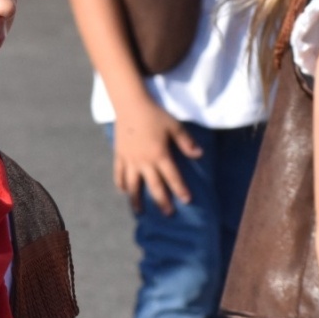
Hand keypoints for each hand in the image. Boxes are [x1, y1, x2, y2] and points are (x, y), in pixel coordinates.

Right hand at [111, 99, 200, 214]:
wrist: (130, 104)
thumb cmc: (154, 114)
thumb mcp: (174, 126)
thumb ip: (186, 142)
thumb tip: (199, 155)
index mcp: (159, 154)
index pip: (172, 177)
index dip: (180, 189)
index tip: (187, 200)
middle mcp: (144, 161)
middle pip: (154, 186)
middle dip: (161, 201)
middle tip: (168, 213)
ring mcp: (130, 160)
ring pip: (133, 185)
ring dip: (136, 199)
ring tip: (139, 211)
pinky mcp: (119, 155)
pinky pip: (119, 174)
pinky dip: (121, 184)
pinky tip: (124, 191)